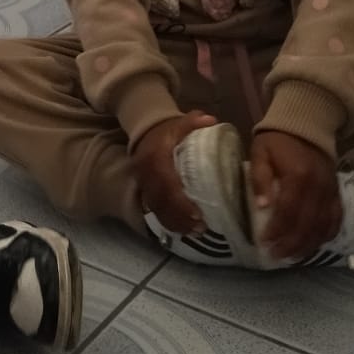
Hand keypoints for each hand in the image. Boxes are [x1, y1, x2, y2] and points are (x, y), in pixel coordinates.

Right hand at [131, 110, 216, 234]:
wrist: (145, 132)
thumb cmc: (168, 131)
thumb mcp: (180, 122)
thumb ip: (193, 121)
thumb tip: (211, 121)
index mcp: (155, 158)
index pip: (166, 184)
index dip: (180, 201)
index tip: (198, 214)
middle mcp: (146, 174)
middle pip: (161, 201)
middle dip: (180, 217)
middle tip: (201, 228)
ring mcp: (143, 184)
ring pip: (157, 208)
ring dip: (175, 222)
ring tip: (195, 232)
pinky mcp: (144, 191)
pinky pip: (154, 209)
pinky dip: (168, 221)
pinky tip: (182, 230)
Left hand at [248, 130, 340, 260]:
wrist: (307, 126)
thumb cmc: (277, 141)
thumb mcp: (260, 153)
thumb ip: (260, 178)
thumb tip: (262, 206)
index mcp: (298, 176)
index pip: (288, 211)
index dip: (277, 230)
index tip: (264, 243)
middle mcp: (318, 187)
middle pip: (307, 224)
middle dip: (290, 244)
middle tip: (275, 256)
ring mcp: (330, 192)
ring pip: (323, 226)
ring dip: (307, 245)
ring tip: (291, 257)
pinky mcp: (336, 194)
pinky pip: (335, 220)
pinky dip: (326, 235)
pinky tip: (313, 245)